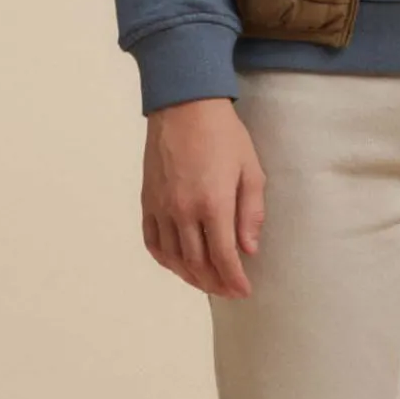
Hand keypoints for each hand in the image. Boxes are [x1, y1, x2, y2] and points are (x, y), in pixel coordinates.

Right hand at [141, 97, 265, 297]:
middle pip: (197, 263)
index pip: (223, 256)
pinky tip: (177, 264)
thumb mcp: (251, 170)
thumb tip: (249, 249)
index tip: (243, 291)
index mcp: (213, 203)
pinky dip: (165, 259)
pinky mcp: (148, 201)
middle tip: (228, 291)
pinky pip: (152, 241)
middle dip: (215, 283)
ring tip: (206, 283)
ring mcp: (162, 207)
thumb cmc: (224, 135)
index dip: (234, 280)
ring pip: (173, 257)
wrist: (184, 107)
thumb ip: (251, 213)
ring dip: (190, 276)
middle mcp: (183, 210)